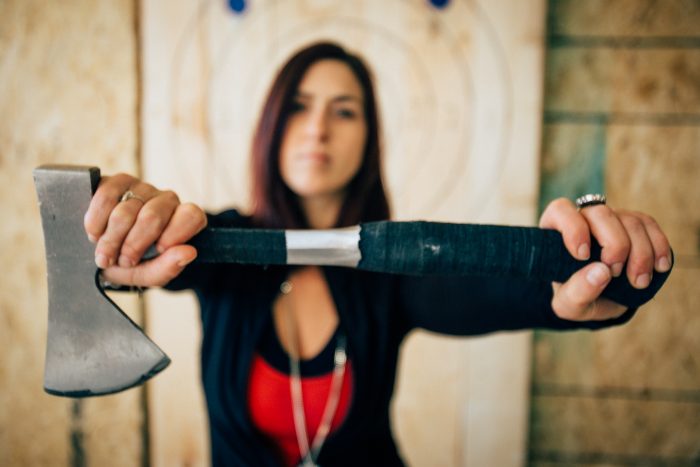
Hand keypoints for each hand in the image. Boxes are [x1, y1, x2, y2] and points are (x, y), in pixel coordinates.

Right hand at [83, 173, 206, 286]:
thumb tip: (189, 252)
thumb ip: (170, 267)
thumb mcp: (151, 274)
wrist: (104, 255)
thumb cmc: (135, 263)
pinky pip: (105, 197)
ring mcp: (143, 188)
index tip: (158, 250)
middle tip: (123, 262)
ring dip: (110, 240)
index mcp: (184, 220)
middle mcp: (167, 200)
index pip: (191, 216)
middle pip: (152, 217)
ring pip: (125, 212)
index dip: (175, 233)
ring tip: (106, 255)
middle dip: (132, 245)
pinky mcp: (118, 182)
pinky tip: (95, 234)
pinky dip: (96, 222)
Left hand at [539, 198, 671, 320]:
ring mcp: (611, 220)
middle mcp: (584, 219)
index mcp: (556, 232)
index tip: (583, 256)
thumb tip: (601, 272)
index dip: (573, 228)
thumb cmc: (577, 298)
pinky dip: (658, 247)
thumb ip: (578, 291)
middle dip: (615, 245)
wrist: (600, 300)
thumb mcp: (569, 305)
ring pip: (630, 220)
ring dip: (640, 253)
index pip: (561, 210)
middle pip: (602, 214)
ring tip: (638, 282)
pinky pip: (650, 225)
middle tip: (616, 273)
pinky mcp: (635, 225)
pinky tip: (659, 268)